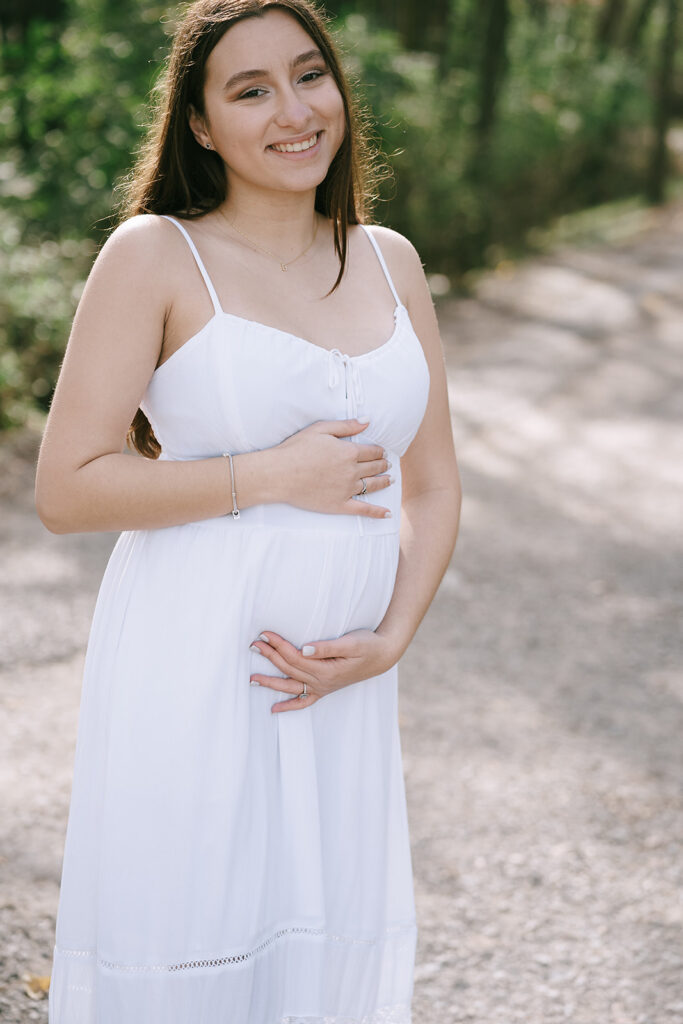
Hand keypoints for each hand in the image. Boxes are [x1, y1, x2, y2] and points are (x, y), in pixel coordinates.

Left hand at [249, 628, 397, 711]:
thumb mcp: (350, 642)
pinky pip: (304, 701)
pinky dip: (289, 706)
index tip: (265, 633)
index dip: (278, 645)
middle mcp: (321, 683)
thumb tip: (304, 649)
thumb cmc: (368, 644)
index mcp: (326, 670)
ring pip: (291, 686)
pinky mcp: (325, 689)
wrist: (383, 656)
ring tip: (252, 679)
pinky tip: (274, 708)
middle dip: (270, 656)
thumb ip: (326, 647)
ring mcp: (322, 688)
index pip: (295, 656)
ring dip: (271, 683)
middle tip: (254, 644)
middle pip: (289, 669)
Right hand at [274, 419, 392, 518]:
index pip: (372, 451)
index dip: (379, 451)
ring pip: (372, 485)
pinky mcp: (339, 505)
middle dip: (383, 465)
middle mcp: (352, 471)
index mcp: (349, 452)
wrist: (279, 474)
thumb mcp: (320, 429)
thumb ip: (346, 426)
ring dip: (383, 482)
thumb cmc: (296, 449)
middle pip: (375, 467)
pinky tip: (387, 513)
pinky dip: (377, 512)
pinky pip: (363, 510)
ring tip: (389, 480)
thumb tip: (367, 421)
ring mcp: (347, 489)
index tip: (382, 452)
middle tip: (387, 464)